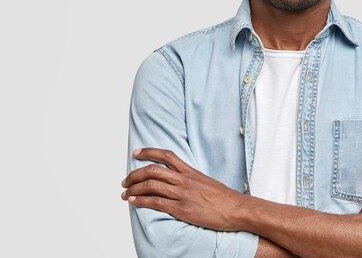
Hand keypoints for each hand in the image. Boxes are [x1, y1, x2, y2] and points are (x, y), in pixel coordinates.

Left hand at [121, 148, 245, 230]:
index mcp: (190, 172)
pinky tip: (133, 201)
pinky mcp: (182, 209)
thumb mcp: (206, 182)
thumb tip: (179, 180)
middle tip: (125, 180)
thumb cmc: (224, 198)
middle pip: (153, 170)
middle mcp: (184, 180)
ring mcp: (182, 194)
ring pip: (151, 185)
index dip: (148, 151)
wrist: (236, 209)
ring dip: (134, 188)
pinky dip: (141, 200)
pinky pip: (156, 202)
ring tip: (125, 193)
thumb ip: (191, 179)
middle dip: (134, 174)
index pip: (166, 155)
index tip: (136, 152)